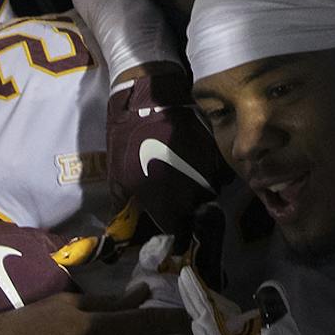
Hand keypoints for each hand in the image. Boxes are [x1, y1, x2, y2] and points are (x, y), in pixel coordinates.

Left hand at [106, 64, 221, 237]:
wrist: (151, 96)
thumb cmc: (128, 136)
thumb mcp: (117, 175)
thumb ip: (123, 209)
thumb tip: (121, 235)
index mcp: (166, 202)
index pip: (179, 234)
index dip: (175, 238)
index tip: (170, 236)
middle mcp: (193, 193)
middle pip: (198, 217)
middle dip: (189, 217)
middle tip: (178, 209)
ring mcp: (208, 173)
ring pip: (209, 195)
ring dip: (198, 196)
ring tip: (184, 185)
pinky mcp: (216, 154)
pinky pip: (216, 174)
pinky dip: (207, 175)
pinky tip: (193, 167)